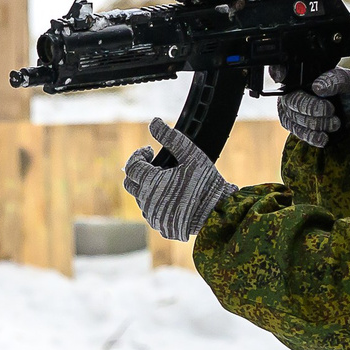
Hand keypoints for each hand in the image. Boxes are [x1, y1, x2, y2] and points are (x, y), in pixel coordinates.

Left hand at [122, 118, 236, 241]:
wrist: (218, 214)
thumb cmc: (206, 183)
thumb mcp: (191, 155)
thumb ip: (171, 137)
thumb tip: (154, 121)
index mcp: (151, 183)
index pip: (132, 166)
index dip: (139, 155)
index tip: (151, 151)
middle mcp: (147, 202)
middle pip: (130, 184)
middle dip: (139, 172)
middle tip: (156, 166)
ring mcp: (153, 216)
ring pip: (141, 200)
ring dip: (148, 188)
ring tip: (167, 181)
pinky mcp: (160, 227)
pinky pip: (152, 214)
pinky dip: (157, 204)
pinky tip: (173, 198)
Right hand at [279, 67, 349, 148]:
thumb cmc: (346, 93)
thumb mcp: (348, 81)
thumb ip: (335, 80)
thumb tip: (318, 87)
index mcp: (303, 72)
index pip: (281, 68)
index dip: (277, 70)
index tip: (281, 76)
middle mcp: (291, 89)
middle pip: (292, 100)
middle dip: (312, 108)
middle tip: (332, 110)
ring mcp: (289, 108)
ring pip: (295, 118)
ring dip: (317, 124)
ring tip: (335, 123)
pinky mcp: (293, 126)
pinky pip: (297, 132)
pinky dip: (312, 136)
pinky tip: (324, 137)